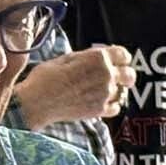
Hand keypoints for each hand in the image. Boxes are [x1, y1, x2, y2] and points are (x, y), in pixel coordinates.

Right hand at [14, 45, 132, 127]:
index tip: (118, 61)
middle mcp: (106, 74)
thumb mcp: (65, 58)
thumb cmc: (45, 78)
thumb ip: (87, 57)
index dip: (120, 57)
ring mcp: (104, 93)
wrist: (35, 102)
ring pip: (123, 92)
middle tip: (120, 78)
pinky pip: (116, 107)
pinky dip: (111, 105)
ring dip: (115, 91)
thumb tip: (98, 57)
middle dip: (125, 75)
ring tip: (102, 91)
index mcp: (98, 58)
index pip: (124, 54)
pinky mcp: (99, 110)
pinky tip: (100, 102)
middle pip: (130, 74)